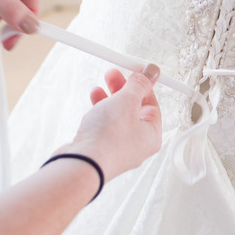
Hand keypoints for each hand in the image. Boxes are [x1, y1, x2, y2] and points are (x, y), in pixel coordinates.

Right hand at [57, 65, 162, 181]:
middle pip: (134, 110)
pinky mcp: (101, 150)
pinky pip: (104, 127)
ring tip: (98, 87)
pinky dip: (99, 113)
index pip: (152, 105)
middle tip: (112, 74)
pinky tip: (92, 103)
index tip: (133, 71)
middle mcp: (138, 145)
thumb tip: (152, 71)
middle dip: (123, 90)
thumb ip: (139, 84)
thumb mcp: (127, 101)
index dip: (143, 86)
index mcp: (152, 135)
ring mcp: (119, 149)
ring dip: (109, 99)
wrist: (81, 164)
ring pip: (117, 118)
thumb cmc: (108, 138)